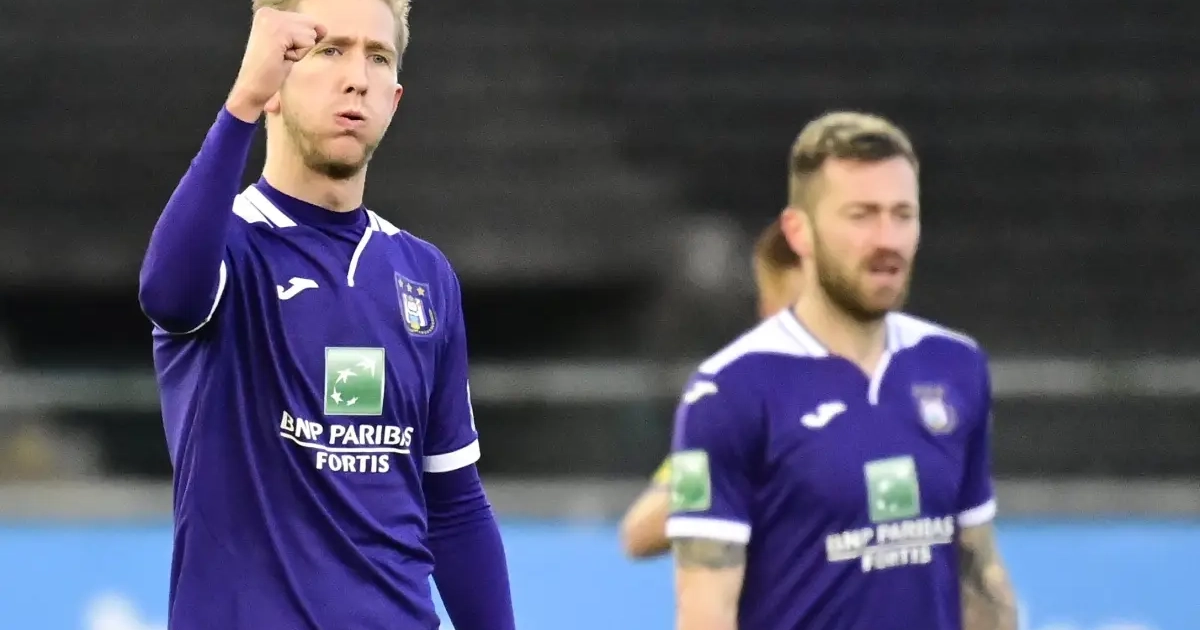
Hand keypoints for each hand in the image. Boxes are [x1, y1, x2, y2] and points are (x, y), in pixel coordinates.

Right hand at [225, 7, 326, 121]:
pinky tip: (281, 58)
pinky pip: (307, 43)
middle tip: (280, 55)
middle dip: (301, 44)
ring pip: (310, 34)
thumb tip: (323, 28)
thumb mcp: (291, 46)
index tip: (280, 51)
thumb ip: (306, 32)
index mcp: (269, 13)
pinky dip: (298, 55)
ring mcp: (272, 19)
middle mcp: (269, 12)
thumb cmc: (269, 71)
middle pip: (310, 24)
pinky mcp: (279, 31)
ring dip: (299, 51)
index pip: (306, 21)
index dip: (299, 41)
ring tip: (280, 57)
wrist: (252, 88)